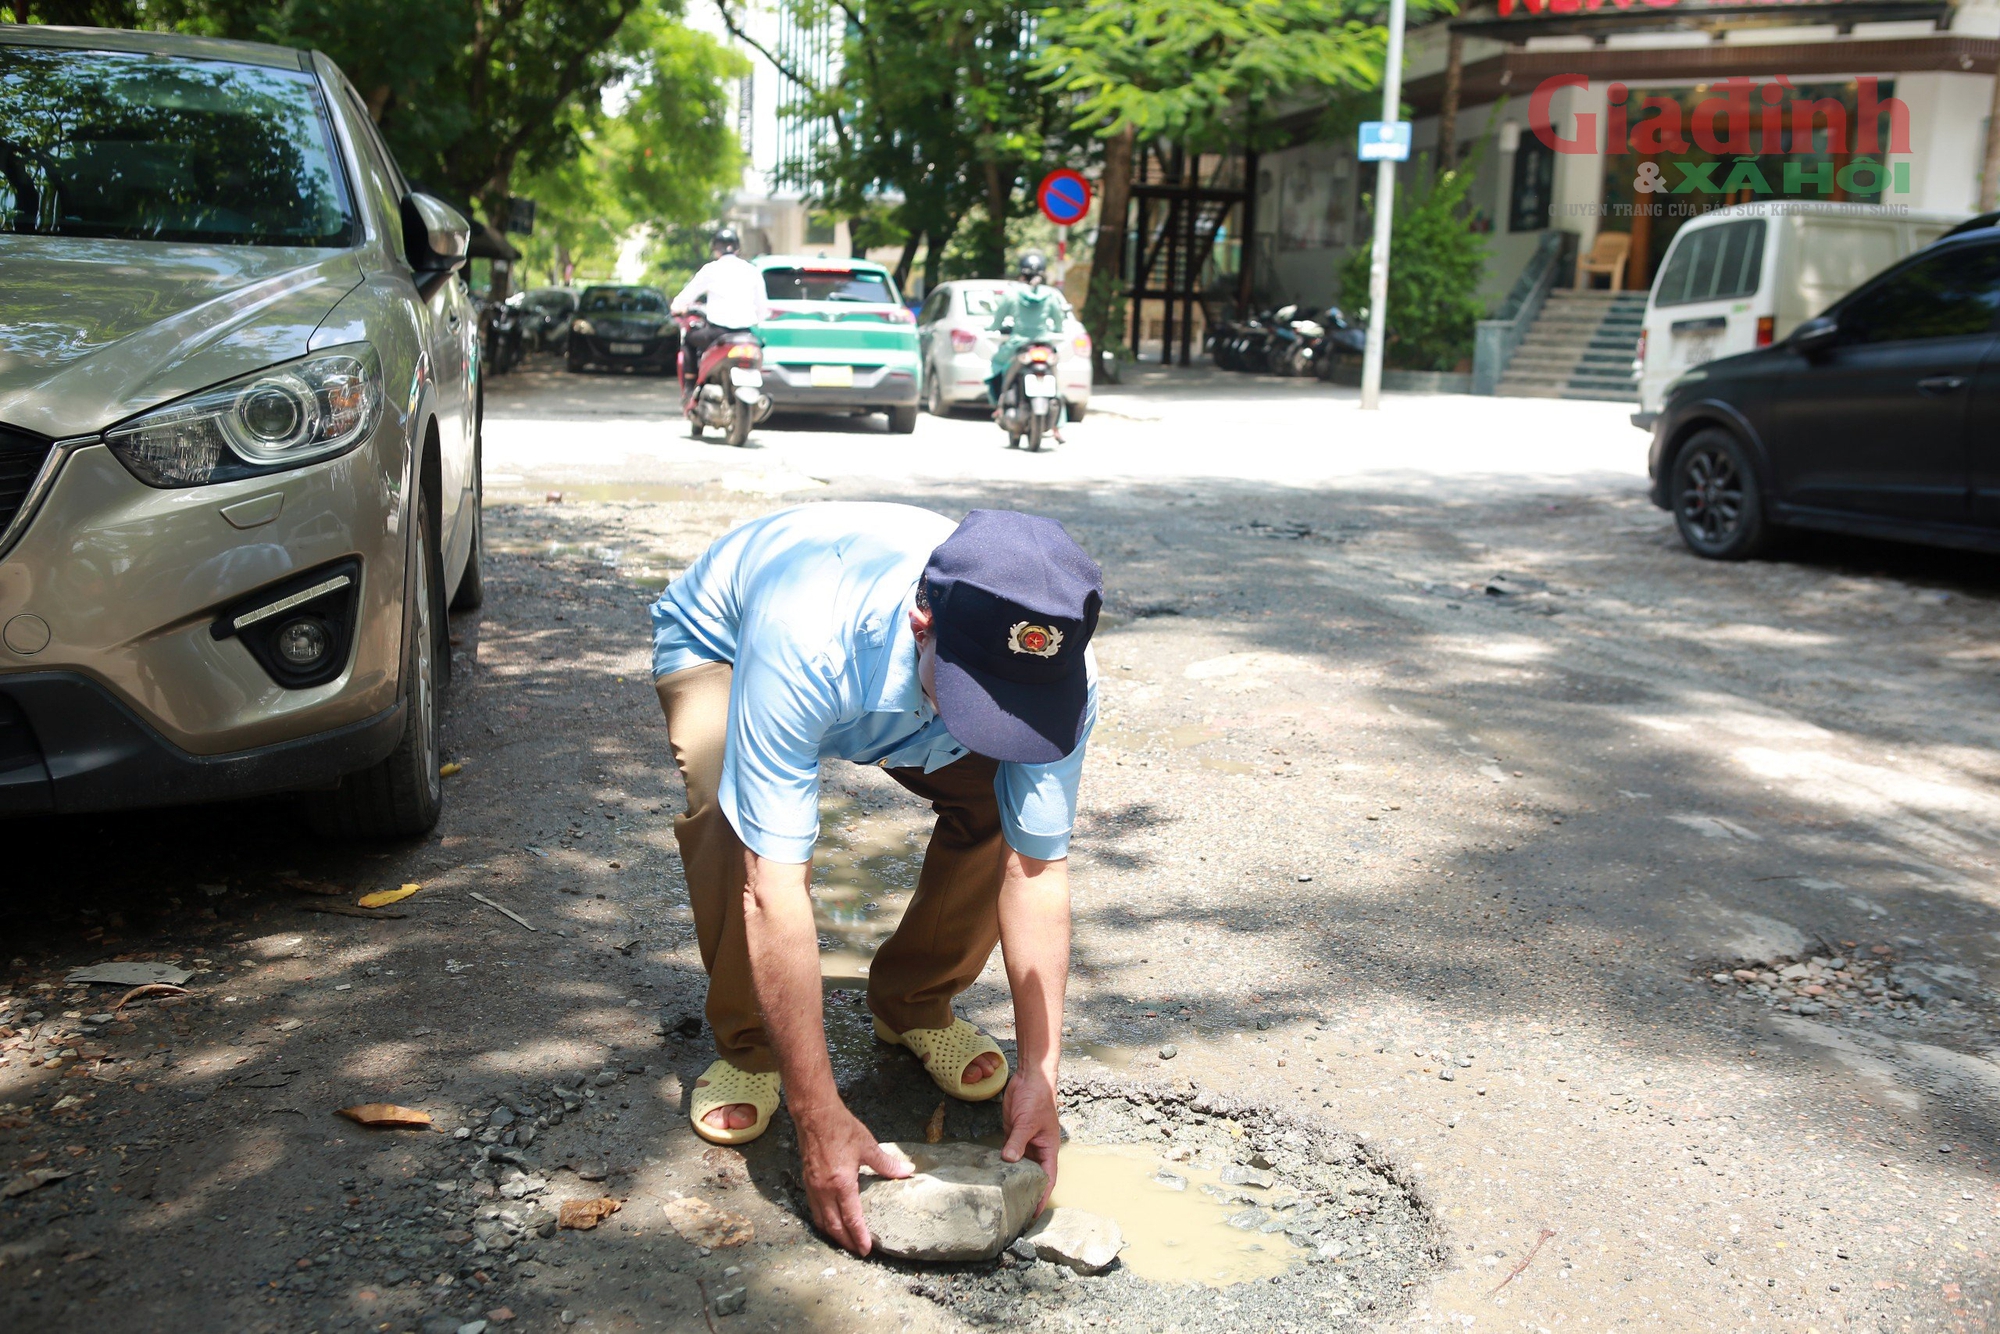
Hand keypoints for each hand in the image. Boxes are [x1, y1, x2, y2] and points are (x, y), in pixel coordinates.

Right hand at [795, 1105, 911, 1254]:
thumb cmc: (841, 1128)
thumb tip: (907, 1171)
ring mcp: (813, 1187)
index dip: (859, 1236)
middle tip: (858, 1252)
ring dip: (833, 1234)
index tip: (866, 1250)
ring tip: (845, 1241)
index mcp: (841, 1184)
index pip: (851, 1219)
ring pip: (821, 1220)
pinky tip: (830, 1220)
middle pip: (834, 1226)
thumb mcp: (868, 1145)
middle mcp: (824, 1190)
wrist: (815, 1115)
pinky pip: (813, 1209)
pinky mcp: (807, 1181)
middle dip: (846, 1242)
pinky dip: (822, 1221)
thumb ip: (886, 1163)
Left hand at [999, 1071, 1061, 1209]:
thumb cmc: (1037, 1099)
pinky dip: (1002, 1165)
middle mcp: (1037, 1150)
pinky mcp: (1012, 1136)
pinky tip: (993, 1175)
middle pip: (1033, 1177)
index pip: (1047, 1179)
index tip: (1035, 1214)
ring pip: (1019, 1167)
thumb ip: (1018, 1142)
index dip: (1042, 1197)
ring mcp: (1025, 1143)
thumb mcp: (1027, 1122)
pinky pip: (1008, 1155)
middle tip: (1015, 1212)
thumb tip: (1009, 1160)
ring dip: (1013, 1180)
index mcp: (1048, 1150)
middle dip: (1027, 1193)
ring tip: (1003, 1199)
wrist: (1029, 1079)